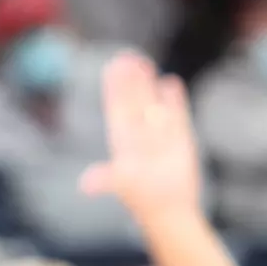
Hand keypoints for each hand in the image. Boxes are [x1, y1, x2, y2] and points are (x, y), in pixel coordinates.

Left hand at [80, 51, 202, 218]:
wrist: (167, 210)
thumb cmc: (141, 197)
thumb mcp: (122, 186)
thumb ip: (105, 180)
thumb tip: (86, 184)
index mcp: (122, 140)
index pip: (117, 108)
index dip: (114, 88)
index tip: (111, 67)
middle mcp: (139, 133)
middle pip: (133, 100)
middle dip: (130, 80)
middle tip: (126, 55)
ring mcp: (159, 134)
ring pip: (153, 103)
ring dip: (148, 84)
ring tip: (144, 62)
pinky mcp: (180, 139)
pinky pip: (177, 114)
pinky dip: (174, 100)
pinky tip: (170, 82)